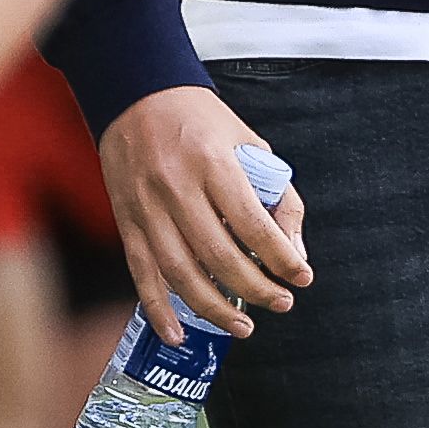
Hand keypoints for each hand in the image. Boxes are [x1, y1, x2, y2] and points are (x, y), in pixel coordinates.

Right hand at [95, 88, 308, 341]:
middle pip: (219, 255)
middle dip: (255, 288)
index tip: (301, 277)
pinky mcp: (127, 221)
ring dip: (214, 308)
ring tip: (243, 325)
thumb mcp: (248, 142)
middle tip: (280, 303)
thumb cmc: (198, 118)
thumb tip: (294, 248)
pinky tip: (180, 333)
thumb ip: (276, 193)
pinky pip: (142, 274)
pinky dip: (159, 309)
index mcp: (212, 163)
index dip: (281, 258)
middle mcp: (176, 187)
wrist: (136, 93)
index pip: (253, 224)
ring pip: (181, 272)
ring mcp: (146, 207)